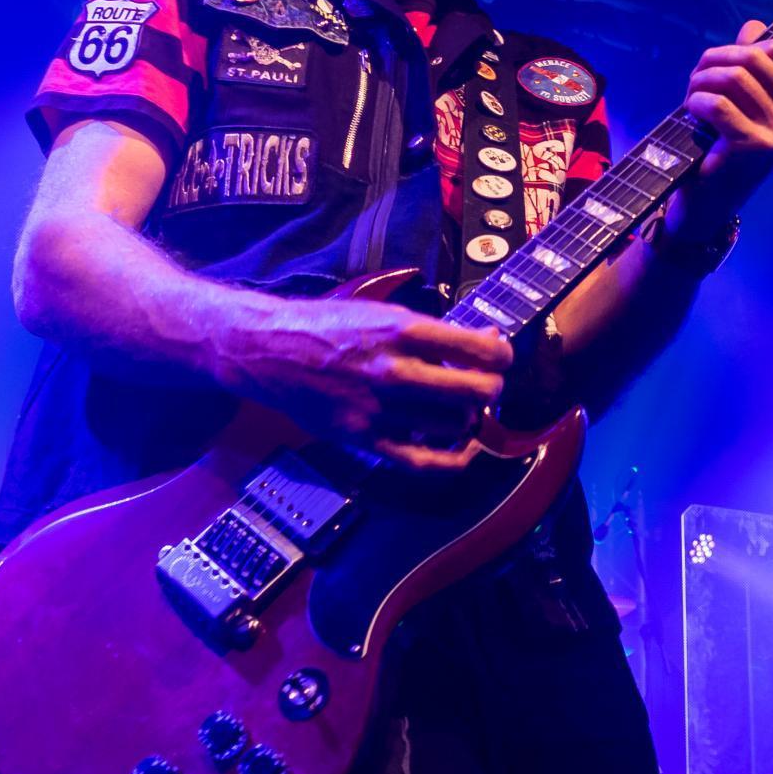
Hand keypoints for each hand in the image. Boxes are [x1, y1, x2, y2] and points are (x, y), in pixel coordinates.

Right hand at [217, 296, 512, 470]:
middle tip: (488, 388)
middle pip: (476, 391)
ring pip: (455, 425)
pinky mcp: (363, 437)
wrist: (270, 350)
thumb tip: (485, 342)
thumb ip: (431, 331)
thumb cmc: (329, 327)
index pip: (479, 350)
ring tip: (461, 410)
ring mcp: (379, 408)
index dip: (502, 356)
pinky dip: (451, 461)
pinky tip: (461, 452)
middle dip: (492, 390)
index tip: (501, 359)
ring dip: (468, 420)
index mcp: (402, 330)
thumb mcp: (382, 312)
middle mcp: (394, 370)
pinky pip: (422, 462)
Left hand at [671, 21, 772, 229]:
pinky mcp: (753, 146)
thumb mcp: (745, 102)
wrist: (711, 200)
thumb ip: (752, 64)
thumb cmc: (727, 147)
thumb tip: (754, 26)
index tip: (716, 66)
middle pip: (752, 58)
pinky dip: (696, 102)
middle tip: (695, 81)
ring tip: (691, 99)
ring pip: (734, 77)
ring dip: (701, 82)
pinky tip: (692, 114)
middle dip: (714, 62)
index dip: (737, 48)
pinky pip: (717, 103)